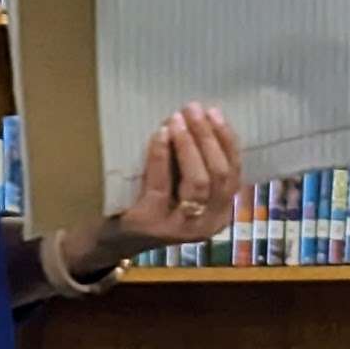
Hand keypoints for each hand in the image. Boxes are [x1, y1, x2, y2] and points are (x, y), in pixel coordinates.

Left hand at [95, 104, 242, 258]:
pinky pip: (163, 184)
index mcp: (221, 213)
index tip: (215, 113)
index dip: (227, 141)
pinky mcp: (154, 224)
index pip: (234, 173)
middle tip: (194, 109)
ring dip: (189, 145)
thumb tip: (196, 119)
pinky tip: (160, 134)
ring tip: (177, 120)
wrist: (115, 238)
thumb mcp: (181, 188)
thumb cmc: (152, 205)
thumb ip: (195, 166)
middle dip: (208, 137)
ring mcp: (183, 227)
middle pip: (220, 175)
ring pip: (199, 181)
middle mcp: (209, 224)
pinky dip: (162, 155)